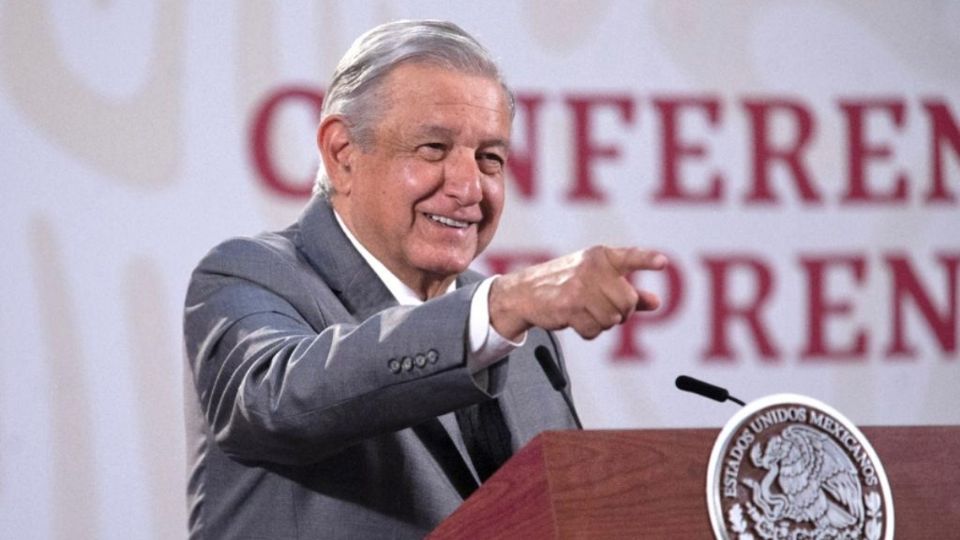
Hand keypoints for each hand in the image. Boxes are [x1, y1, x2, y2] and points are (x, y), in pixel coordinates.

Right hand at [488, 246, 666, 340]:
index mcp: (601, 256)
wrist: (525, 292)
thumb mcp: (598, 279)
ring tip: (586, 312)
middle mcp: (592, 269)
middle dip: (621, 312)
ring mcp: (580, 288)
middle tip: (603, 308)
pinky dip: (589, 331)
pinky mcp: (568, 307)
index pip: (630, 257)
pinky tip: (576, 320)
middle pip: (627, 302)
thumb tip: (657, 302)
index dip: (647, 260)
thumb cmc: (566, 283)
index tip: (663, 263)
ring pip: (612, 319)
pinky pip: (594, 330)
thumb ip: (629, 290)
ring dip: (602, 323)